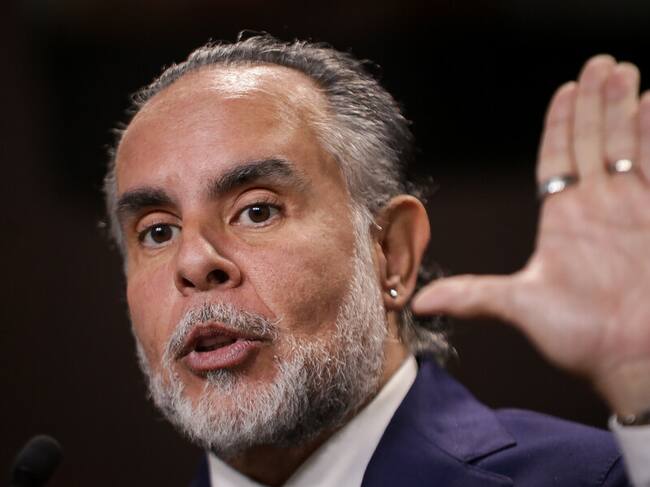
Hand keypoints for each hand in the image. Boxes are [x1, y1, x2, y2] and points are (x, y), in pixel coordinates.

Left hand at [412, 55, 649, 415]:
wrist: (631, 359)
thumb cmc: (578, 337)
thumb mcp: (518, 306)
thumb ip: (472, 295)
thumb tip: (417, 303)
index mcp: (562, 218)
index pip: (559, 157)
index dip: (561, 123)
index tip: (567, 90)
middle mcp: (595, 207)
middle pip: (592, 141)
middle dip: (595, 102)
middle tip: (600, 63)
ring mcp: (629, 209)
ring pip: (624, 145)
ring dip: (623, 107)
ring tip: (623, 70)